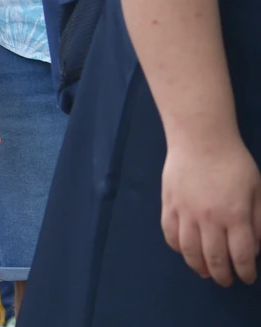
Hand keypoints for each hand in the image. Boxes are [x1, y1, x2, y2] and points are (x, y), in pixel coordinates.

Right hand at [162, 134, 260, 285]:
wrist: (200, 140)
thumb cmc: (234, 163)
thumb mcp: (258, 190)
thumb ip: (259, 220)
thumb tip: (255, 247)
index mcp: (235, 215)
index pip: (240, 255)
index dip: (245, 272)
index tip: (247, 278)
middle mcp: (209, 219)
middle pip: (214, 258)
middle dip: (222, 275)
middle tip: (226, 281)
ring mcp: (185, 212)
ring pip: (189, 251)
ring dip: (198, 266)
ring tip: (205, 272)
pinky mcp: (169, 205)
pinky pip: (170, 234)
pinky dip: (177, 248)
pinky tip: (185, 251)